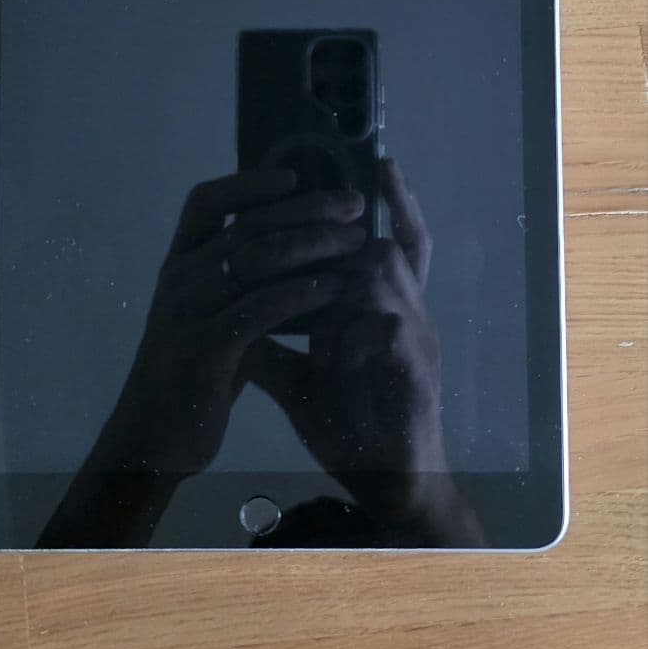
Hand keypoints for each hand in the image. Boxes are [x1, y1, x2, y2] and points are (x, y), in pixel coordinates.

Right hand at [101, 168, 367, 473]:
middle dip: (306, 209)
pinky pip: (259, 308)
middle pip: (247, 225)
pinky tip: (333, 288)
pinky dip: (300, 293)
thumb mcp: (211, 315)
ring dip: (314, 245)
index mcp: (177, 264)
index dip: (248, 183)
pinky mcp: (204, 348)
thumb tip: (289, 243)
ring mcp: (188, 311)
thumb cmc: (192, 373)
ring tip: (356, 242)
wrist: (152, 437)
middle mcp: (179, 278)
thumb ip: (238, 281)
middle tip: (353, 205)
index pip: (205, 201)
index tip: (295, 175)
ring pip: (257, 259)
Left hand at [243, 159, 451, 516]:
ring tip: (314, 286)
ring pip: (385, 275)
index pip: (394, 242)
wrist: (388, 484)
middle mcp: (406, 314)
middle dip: (358, 226)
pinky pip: (388, 330)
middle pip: (390, 247)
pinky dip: (352, 333)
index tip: (381, 163)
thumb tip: (230, 315)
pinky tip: (329, 349)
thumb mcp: (302, 377)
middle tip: (333, 206)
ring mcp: (416, 340)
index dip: (395, 204)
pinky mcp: (417, 374)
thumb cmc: (350, 423)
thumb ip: (272, 342)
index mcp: (382, 310)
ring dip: (342, 277)